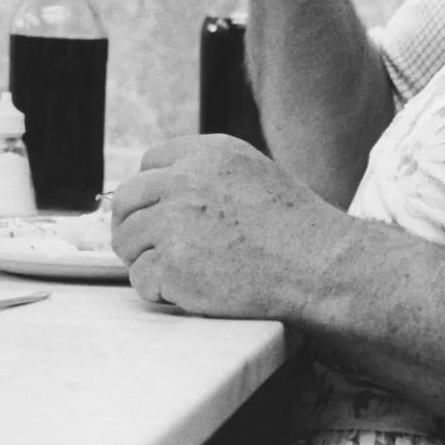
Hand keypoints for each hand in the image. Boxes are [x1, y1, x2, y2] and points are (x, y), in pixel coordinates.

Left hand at [111, 134, 349, 316]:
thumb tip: (164, 192)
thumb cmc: (296, 229)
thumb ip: (208, 175)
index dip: (150, 191)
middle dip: (133, 225)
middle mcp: (184, 180)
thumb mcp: (254, 175)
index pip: (149, 163)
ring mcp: (173, 223)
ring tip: (183, 273)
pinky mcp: (171, 264)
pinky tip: (189, 291)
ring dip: (147, 260)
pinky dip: (160, 291)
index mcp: (207, 154)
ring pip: (126, 242)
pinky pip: (141, 280)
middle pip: (127, 200)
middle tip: (151, 247)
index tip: (157, 212)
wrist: (318, 265)